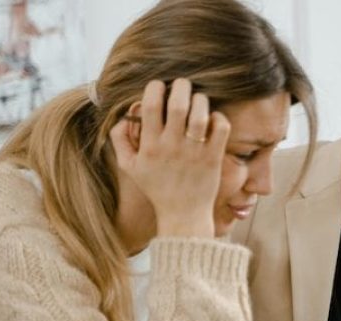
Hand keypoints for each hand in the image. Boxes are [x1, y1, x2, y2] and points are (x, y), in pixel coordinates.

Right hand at [109, 78, 230, 237]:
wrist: (182, 215)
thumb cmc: (156, 188)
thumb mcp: (130, 167)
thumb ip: (120, 140)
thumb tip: (123, 117)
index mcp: (150, 146)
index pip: (150, 106)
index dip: (155, 88)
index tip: (159, 86)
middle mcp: (172, 147)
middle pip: (178, 105)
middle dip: (181, 87)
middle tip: (183, 85)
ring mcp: (194, 152)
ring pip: (200, 114)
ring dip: (200, 100)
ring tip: (198, 100)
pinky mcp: (213, 158)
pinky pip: (220, 129)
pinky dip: (218, 118)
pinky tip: (212, 120)